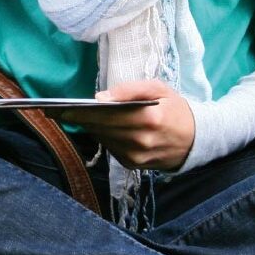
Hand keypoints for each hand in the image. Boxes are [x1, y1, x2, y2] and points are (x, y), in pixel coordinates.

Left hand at [59, 80, 195, 171]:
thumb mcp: (158, 89)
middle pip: (100, 129)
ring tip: (73, 116)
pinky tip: (97, 127)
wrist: (196, 140)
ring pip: (103, 139)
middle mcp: (141, 141)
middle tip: (58, 111)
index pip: (106, 115)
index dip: (81, 112)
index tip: (61, 108)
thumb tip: (100, 97)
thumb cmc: (175, 108)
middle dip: (80, 119)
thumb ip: (129, 89)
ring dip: (90, 128)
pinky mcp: (133, 165)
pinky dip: (103, 137)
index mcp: (148, 119)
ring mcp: (136, 157)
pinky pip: (110, 148)